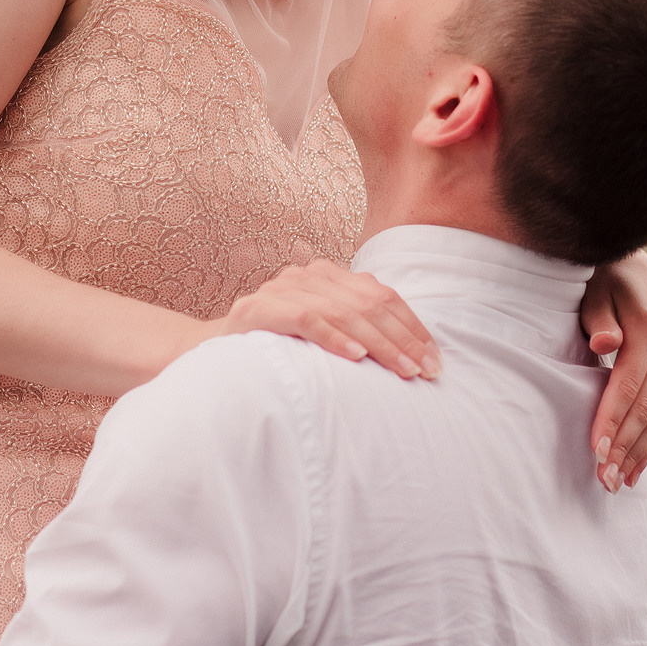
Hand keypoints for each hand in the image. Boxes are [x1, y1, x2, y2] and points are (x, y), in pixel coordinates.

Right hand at [203, 259, 440, 379]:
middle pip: (368, 304)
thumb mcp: (325, 334)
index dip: (413, 326)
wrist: (210, 354)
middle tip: (427, 370)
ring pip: (343, 311)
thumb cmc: (278, 350)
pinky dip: (334, 338)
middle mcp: (307, 275)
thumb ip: (359, 330)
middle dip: (404, 340)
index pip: (382, 295)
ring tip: (403, 369)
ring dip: (379, 344)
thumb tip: (417, 354)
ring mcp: (281, 289)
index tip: (436, 359)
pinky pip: (306, 319)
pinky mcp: (259, 309)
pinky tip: (356, 358)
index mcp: (328, 275)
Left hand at [581, 251, 646, 492]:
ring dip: (639, 453)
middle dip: (625, 447)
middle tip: (603, 479)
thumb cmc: (603, 277)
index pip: (629, 386)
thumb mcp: (595, 289)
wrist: (635, 265)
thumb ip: (599, 318)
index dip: (612, 420)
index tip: (595, 450)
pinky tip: (635, 468)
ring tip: (616, 482)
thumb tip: (603, 346)